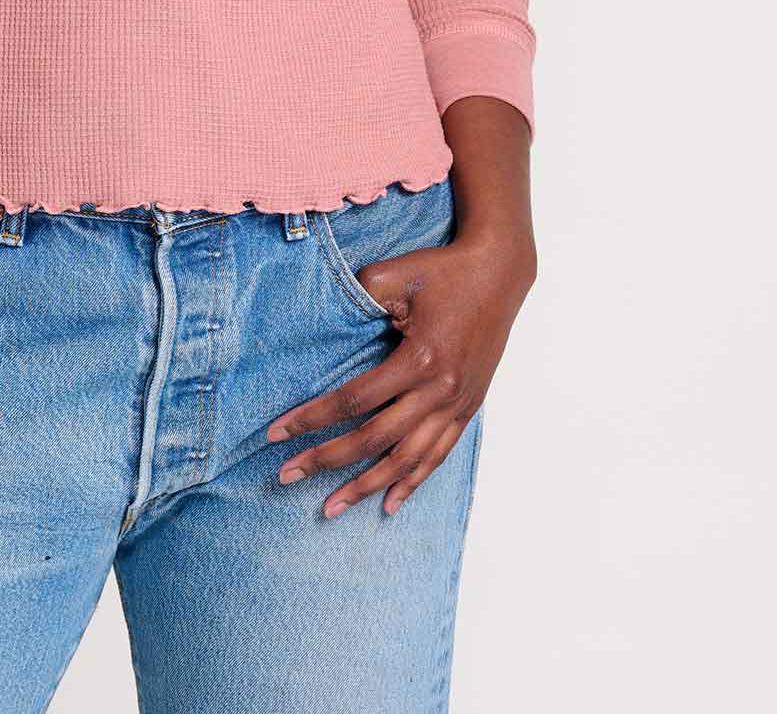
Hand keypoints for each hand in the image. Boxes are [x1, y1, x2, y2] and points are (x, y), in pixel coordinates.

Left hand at [266, 230, 533, 518]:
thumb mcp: (393, 275)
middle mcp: (439, 390)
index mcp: (419, 359)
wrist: (499, 272)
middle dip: (326, 460)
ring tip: (331, 507)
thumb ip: (357, 299)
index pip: (354, 400)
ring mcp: (456, 404)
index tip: (277, 433)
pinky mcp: (467, 408)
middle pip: (374, 439)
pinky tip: (389, 505)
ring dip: (367, 486)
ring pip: (406, 460)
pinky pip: (438, 456)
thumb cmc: (441, 270)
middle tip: (286, 475)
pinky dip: (412, 482)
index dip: (312, 418)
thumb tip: (324, 327)